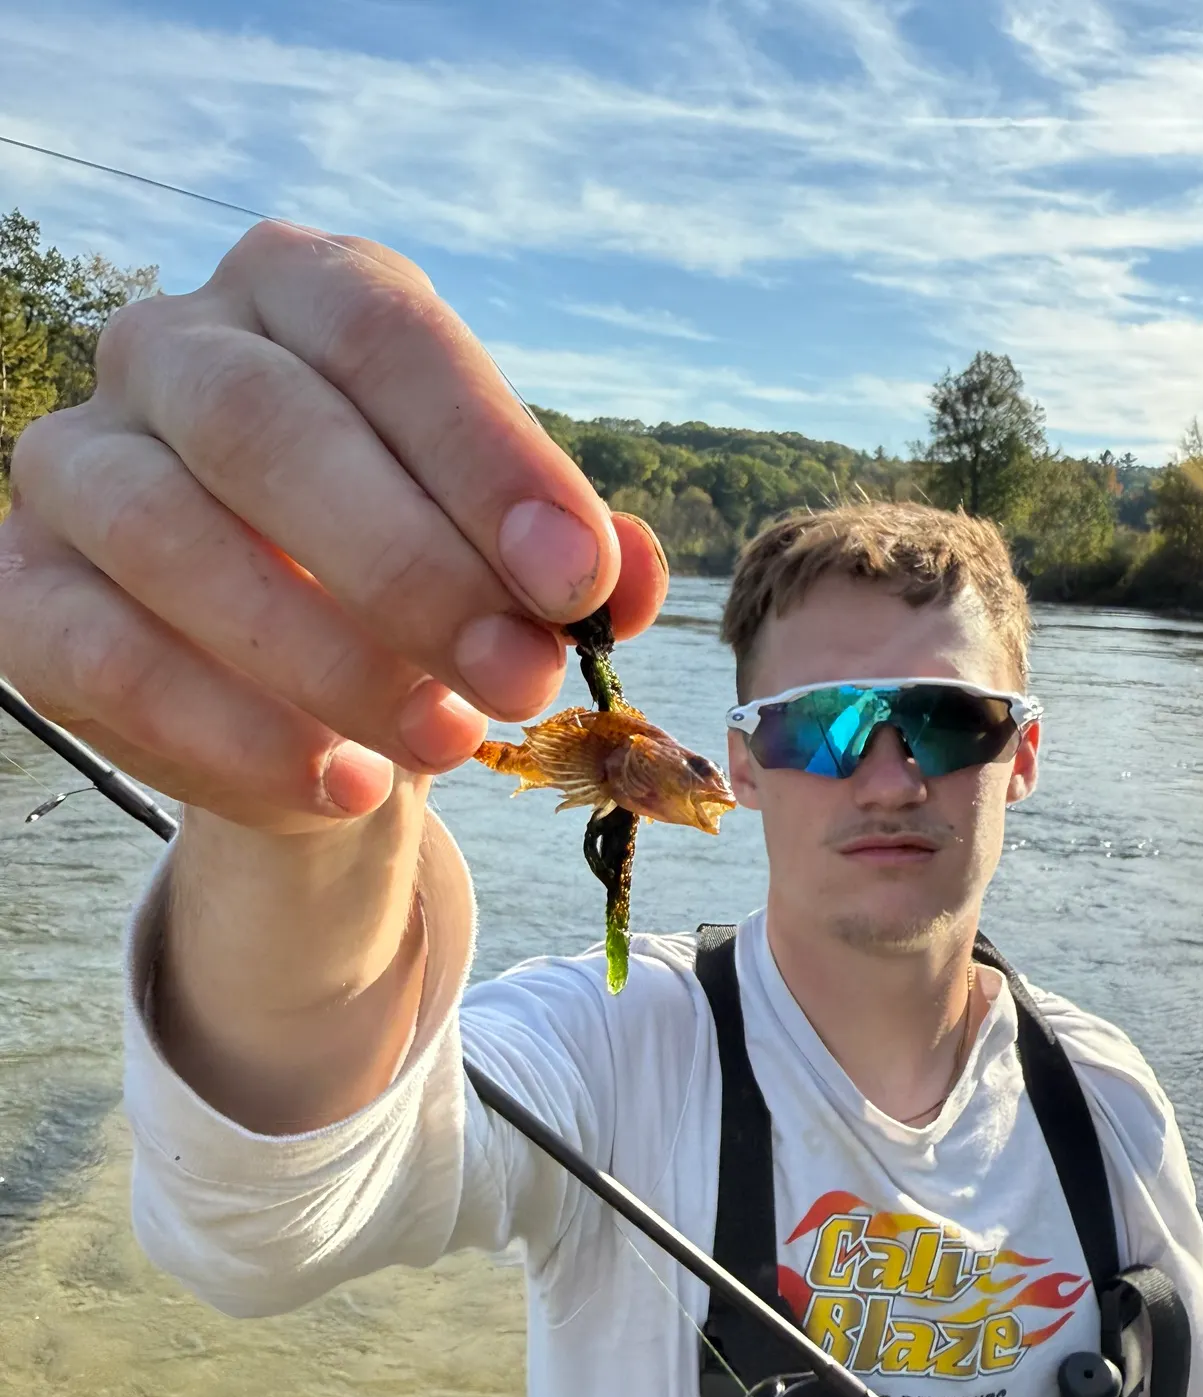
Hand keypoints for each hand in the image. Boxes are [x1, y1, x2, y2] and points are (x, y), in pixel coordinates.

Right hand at [0, 221, 668, 832]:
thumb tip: (632, 576)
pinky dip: (232, 738)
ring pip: (173, 538)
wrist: (304, 664)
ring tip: (446, 743)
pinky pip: (103, 660)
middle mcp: (175, 348)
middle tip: (519, 679)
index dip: (486, 459)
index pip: (387, 336)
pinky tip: (342, 788)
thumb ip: (572, 557)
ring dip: (326, 661)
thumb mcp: (503, 548)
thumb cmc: (418, 570)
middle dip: (412, 570)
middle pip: (269, 426)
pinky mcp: (24, 588)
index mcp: (307, 293)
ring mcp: (78, 461)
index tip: (577, 580)